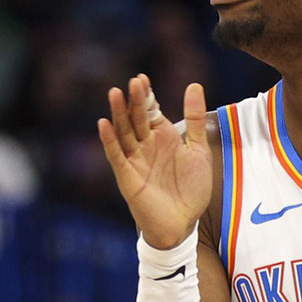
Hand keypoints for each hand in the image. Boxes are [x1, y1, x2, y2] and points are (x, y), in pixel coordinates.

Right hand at [98, 74, 213, 248]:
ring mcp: (134, 160)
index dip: (146, 95)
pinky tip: (103, 124)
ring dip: (118, 114)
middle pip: (136, 117)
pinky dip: (109, 141)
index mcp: (162, 137)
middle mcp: (145, 145)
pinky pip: (116, 156)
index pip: (150, 110)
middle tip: (133, 82)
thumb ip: (194, 119)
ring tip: (114, 93)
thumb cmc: (191, 189)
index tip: (142, 78)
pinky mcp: (126, 177)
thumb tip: (194, 84)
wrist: (182, 224)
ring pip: (123, 132)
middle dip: (134, 100)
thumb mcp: (198, 149)